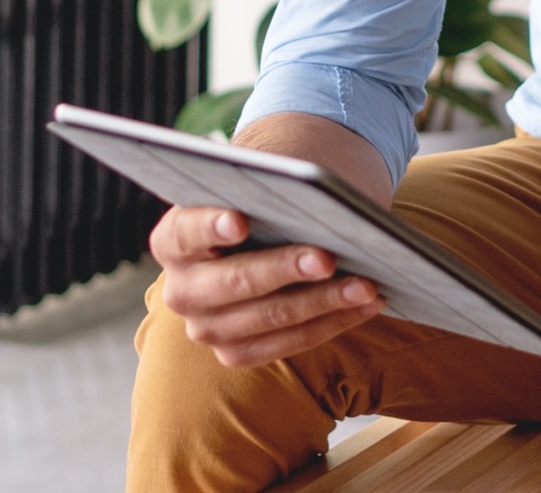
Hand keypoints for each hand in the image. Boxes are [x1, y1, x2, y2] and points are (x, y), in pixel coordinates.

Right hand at [149, 204, 383, 367]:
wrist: (256, 235)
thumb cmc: (259, 202)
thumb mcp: (255, 189)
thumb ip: (269, 190)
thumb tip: (313, 193)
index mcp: (173, 239)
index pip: (188, 231)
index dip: (212, 226)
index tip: (241, 219)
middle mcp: (181, 289)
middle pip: (234, 281)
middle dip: (285, 268)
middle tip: (327, 257)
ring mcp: (206, 327)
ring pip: (269, 319)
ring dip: (323, 301)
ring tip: (366, 284)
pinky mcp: (236, 352)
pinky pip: (288, 344)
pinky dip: (332, 322)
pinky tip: (367, 304)